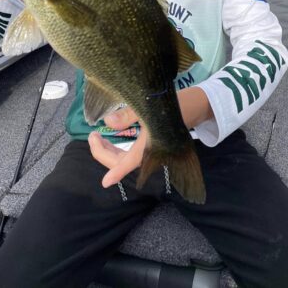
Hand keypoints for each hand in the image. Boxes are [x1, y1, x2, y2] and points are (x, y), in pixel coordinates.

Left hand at [87, 87, 213, 188]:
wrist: (195, 106)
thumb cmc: (175, 105)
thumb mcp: (149, 106)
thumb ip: (127, 115)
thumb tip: (108, 122)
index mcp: (150, 144)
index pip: (129, 161)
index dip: (116, 173)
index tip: (105, 182)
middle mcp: (149, 152)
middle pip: (121, 162)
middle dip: (103, 153)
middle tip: (91, 136)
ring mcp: (149, 151)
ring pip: (124, 158)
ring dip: (109, 151)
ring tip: (96, 137)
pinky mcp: (150, 146)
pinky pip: (130, 154)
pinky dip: (117, 148)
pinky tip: (110, 139)